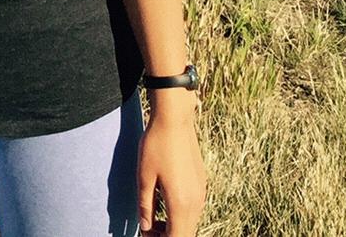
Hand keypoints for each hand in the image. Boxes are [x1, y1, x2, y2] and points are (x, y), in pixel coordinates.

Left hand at [138, 97, 204, 235]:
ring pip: (190, 222)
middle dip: (168, 235)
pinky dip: (181, 214)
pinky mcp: (202, 183)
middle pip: (186, 233)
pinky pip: (193, 208)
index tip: (145, 233)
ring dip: (174, 225)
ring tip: (155, 217)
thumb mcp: (144, 178)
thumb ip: (145, 206)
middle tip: (148, 227)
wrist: (175, 119)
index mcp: (181, 204)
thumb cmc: (156, 146)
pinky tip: (165, 201)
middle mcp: (196, 202)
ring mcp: (201, 192)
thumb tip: (145, 227)